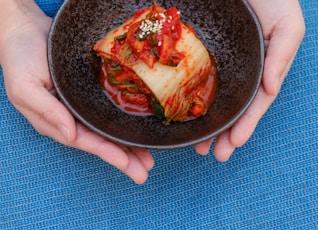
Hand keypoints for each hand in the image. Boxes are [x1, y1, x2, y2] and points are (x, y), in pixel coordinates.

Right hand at [0, 1, 153, 183]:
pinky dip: (122, 123)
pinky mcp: (89, 93)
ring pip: (108, 130)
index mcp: (54, 121)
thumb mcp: (26, 87)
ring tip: (148, 159)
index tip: (127, 163)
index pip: (85, 141)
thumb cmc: (20, 58)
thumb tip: (71, 136)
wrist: (26, 30)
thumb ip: (47, 112)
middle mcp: (70, 117)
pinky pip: (108, 112)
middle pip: (100, 141)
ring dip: (128, 145)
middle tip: (145, 170)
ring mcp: (81, 106)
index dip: (106, 152)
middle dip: (123, 157)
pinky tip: (136, 132)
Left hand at [194, 0, 304, 160]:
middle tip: (210, 155)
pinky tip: (186, 116)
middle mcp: (241, 72)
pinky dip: (192, 100)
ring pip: (214, 100)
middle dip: (223, 134)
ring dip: (207, 125)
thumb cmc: (272, 0)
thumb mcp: (287, 26)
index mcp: (262, 70)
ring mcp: (222, 66)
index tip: (233, 145)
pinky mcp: (203, 55)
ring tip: (198, 146)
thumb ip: (282, 57)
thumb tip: (271, 89)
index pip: (253, 104)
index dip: (244, 126)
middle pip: (232, 109)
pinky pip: (196, 80)